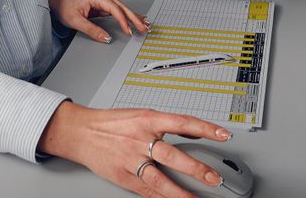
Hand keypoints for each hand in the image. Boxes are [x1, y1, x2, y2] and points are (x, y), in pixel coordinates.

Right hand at [39, 102, 231, 197]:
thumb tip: (196, 132)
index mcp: (148, 119)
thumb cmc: (111, 123)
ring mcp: (131, 160)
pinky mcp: (124, 177)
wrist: (81, 132)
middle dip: (196, 169)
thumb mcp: (141, 115)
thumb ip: (168, 124)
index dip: (206, 129)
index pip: (182, 122)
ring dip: (181, 192)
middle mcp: (140, 139)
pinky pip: (147, 191)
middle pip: (173, 156)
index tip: (224, 135)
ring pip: (160, 179)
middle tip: (215, 178)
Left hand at [48, 0, 148, 42]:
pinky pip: (119, 11)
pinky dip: (128, 16)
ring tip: (145, 24)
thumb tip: (106, 38)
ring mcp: (105, 1)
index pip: (115, 9)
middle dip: (134, 18)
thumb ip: (92, 30)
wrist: (60, 2)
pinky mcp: (105, 6)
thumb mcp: (76, 21)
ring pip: (123, 9)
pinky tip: (136, 19)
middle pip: (123, 8)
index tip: (128, 30)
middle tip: (144, 27)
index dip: (123, 20)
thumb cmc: (66, 8)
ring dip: (134, 17)